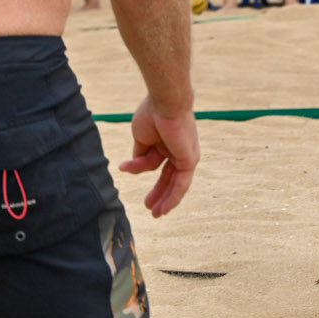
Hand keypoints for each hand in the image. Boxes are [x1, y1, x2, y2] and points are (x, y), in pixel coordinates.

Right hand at [119, 95, 199, 215]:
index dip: (142, 169)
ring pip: (176, 183)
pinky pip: (182, 183)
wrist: (165, 103)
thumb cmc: (152, 114)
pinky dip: (173, 197)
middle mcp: (178, 149)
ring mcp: (186, 155)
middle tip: (149, 207)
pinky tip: (164, 208)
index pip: (155, 161)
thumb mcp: (141, 138)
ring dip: (166, 199)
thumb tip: (134, 165)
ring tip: (156, 214)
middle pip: (168, 176)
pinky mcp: (190, 160)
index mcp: (166, 142)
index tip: (128, 172)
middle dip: (158, 192)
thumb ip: (140, 154)